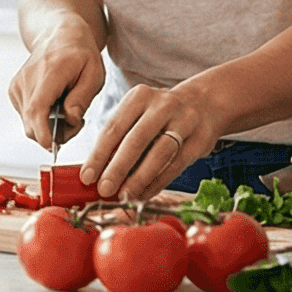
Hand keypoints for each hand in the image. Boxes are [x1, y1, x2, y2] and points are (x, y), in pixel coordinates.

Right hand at [9, 34, 105, 153]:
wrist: (58, 35)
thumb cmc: (80, 54)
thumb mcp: (94, 73)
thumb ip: (82, 98)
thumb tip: (70, 119)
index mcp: (49, 72)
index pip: (37, 109)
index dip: (42, 132)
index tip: (51, 146)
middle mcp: (26, 80)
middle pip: (31, 123)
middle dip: (54, 134)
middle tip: (76, 123)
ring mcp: (17, 86)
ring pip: (29, 124)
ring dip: (49, 127)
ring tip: (68, 111)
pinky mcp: (14, 91)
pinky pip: (26, 117)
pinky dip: (42, 120)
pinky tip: (55, 107)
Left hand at [82, 82, 218, 199]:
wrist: (204, 103)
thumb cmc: (161, 115)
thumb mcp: (138, 114)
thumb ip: (119, 138)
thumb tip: (96, 172)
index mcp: (139, 97)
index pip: (113, 127)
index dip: (98, 155)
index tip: (87, 176)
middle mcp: (162, 105)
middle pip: (136, 140)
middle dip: (117, 168)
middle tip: (104, 189)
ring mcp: (185, 121)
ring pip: (159, 153)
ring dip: (139, 178)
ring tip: (125, 194)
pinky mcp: (201, 139)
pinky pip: (177, 165)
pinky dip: (158, 182)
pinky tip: (145, 193)